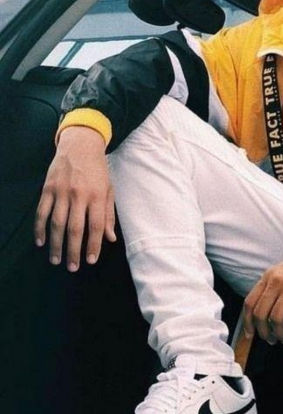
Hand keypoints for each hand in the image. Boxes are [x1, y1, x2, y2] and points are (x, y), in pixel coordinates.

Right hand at [34, 126, 116, 271]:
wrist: (80, 145)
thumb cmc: (98, 170)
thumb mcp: (109, 190)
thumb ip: (109, 214)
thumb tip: (111, 238)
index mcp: (97, 196)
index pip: (96, 226)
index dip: (93, 245)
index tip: (91, 260)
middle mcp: (79, 195)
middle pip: (75, 228)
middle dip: (73, 250)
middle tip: (73, 267)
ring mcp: (61, 191)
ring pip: (56, 223)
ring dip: (56, 244)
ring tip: (56, 260)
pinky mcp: (47, 188)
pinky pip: (42, 212)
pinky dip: (40, 228)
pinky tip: (41, 241)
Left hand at [242, 230, 282, 344]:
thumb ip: (275, 285)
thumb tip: (267, 310)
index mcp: (270, 274)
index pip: (250, 302)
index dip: (247, 322)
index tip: (249, 334)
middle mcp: (278, 279)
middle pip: (260, 313)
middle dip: (263, 332)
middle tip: (271, 340)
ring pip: (276, 319)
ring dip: (279, 334)